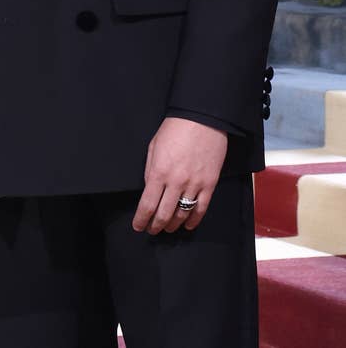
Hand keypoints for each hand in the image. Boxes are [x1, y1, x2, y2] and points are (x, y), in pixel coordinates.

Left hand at [132, 117, 227, 234]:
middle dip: (155, 226)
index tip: (138, 226)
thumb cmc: (175, 129)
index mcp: (159, 171)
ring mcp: (194, 184)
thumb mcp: (154, 147)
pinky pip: (201, 209)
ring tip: (167, 228)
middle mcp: (176, 182)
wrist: (202, 119)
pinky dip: (193, 220)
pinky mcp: (209, 184)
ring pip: (182, 214)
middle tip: (151, 229)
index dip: (141, 219)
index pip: (147, 205)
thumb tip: (149, 190)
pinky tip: (187, 225)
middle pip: (164, 214)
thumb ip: (150, 170)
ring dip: (173, 225)